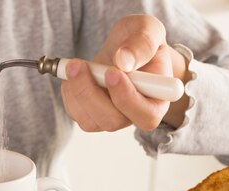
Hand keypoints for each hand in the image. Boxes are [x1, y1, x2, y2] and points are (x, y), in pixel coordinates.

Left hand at [61, 14, 189, 131]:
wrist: (124, 48)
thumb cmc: (139, 41)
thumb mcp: (148, 30)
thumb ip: (142, 43)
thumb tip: (124, 60)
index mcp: (158, 99)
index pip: (146, 115)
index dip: (127, 98)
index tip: (112, 73)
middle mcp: (135, 115)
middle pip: (112, 121)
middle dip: (91, 94)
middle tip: (79, 65)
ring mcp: (111, 119)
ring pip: (90, 121)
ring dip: (77, 91)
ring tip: (75, 64)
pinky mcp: (90, 116)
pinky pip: (75, 112)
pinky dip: (69, 92)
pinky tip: (74, 73)